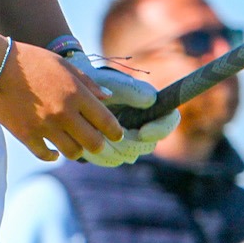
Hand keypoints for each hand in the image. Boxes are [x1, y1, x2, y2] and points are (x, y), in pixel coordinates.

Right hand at [0, 35, 125, 162]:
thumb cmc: (30, 60)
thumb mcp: (62, 64)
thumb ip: (87, 83)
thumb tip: (107, 98)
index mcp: (76, 93)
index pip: (106, 121)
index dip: (116, 132)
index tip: (116, 135)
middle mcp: (64, 112)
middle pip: (93, 143)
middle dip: (98, 144)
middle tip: (96, 142)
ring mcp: (45, 126)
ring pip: (72, 153)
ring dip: (76, 149)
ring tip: (73, 143)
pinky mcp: (27, 135)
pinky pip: (46, 155)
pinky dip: (52, 154)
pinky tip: (53, 149)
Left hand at [62, 51, 180, 166]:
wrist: (74, 93)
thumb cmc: (97, 82)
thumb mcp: (110, 82)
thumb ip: (129, 89)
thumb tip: (151, 100)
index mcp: (150, 106)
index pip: (169, 120)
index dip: (160, 130)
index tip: (143, 132)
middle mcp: (144, 124)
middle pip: (148, 145)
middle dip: (129, 144)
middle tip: (109, 137)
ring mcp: (130, 139)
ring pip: (129, 155)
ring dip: (112, 150)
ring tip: (95, 138)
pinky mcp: (114, 148)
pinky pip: (113, 160)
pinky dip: (101, 155)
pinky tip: (86, 145)